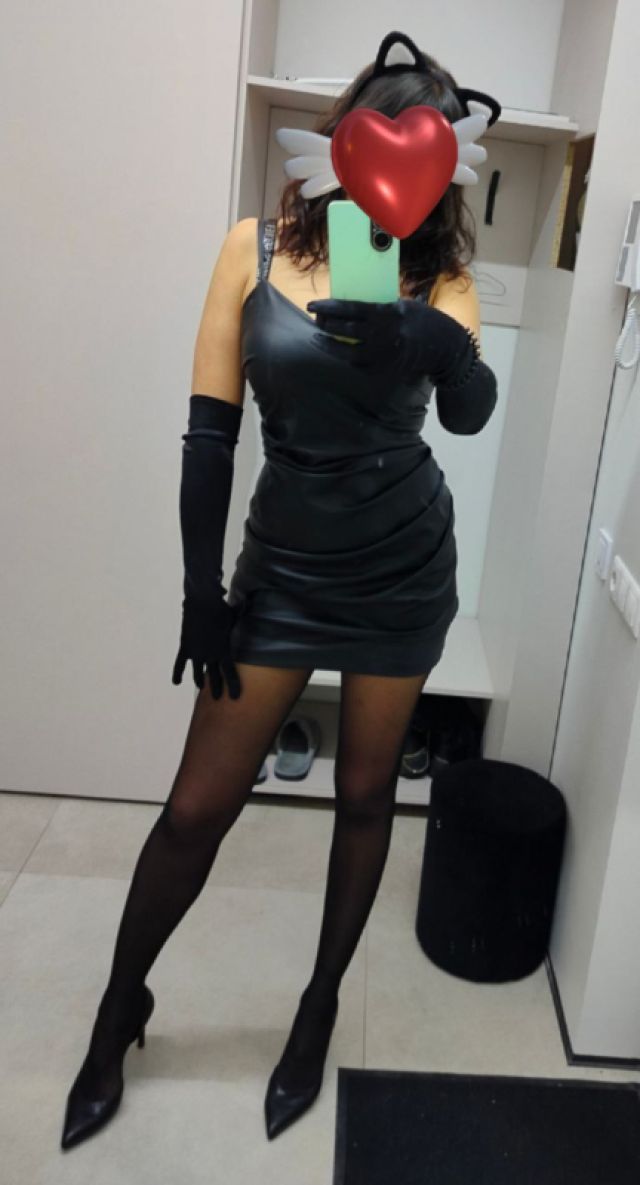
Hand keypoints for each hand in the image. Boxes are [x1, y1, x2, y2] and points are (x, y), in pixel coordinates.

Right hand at [171, 593, 242, 699]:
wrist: (202, 602)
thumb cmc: (221, 608)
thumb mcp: (235, 616)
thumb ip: (241, 616)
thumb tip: (250, 604)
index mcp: (224, 650)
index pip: (230, 673)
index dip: (233, 686)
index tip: (235, 697)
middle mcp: (210, 655)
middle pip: (215, 677)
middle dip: (217, 688)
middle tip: (217, 698)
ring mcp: (197, 653)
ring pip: (198, 673)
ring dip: (200, 681)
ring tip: (202, 687)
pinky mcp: (185, 648)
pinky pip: (180, 664)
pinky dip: (177, 673)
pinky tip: (176, 682)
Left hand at [307, 297, 468, 384]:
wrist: (446, 347)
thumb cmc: (424, 321)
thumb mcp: (403, 306)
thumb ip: (380, 308)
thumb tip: (351, 307)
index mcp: (389, 313)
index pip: (351, 309)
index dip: (329, 308)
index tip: (313, 306)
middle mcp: (386, 334)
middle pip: (346, 330)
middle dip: (326, 325)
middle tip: (315, 320)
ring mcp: (385, 355)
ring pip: (348, 352)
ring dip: (330, 345)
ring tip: (318, 339)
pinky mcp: (387, 370)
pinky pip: (360, 365)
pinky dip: (347, 358)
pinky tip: (338, 352)